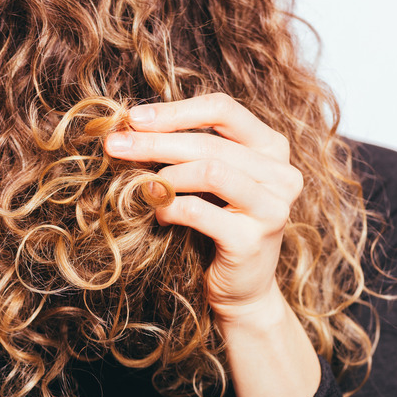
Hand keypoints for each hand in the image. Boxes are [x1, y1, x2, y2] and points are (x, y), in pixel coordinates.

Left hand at [104, 93, 302, 321]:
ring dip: (165, 177)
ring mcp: (273, 207)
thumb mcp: (207, 179)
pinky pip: (199, 211)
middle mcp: (281, 173)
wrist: (240, 288)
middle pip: (209, 142)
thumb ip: (185, 149)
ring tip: (144, 188)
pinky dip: (169, 209)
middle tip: (114, 145)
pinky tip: (159, 216)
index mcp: (271, 147)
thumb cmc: (217, 223)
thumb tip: (131, 126)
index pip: (222, 108)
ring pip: (210, 171)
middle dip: (154, 142)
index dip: (174, 111)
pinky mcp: (253, 240)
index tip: (133, 118)